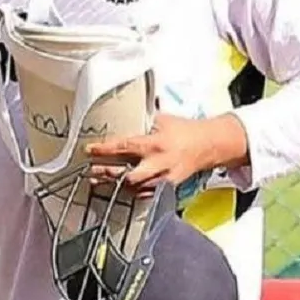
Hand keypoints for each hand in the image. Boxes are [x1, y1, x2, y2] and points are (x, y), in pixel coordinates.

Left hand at [84, 113, 248, 194]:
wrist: (209, 145)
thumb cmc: (187, 130)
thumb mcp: (164, 118)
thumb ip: (145, 117)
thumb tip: (129, 105)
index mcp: (156, 143)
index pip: (125, 147)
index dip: (105, 150)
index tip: (90, 150)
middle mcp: (159, 163)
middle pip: (127, 175)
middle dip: (107, 174)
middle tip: (90, 170)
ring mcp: (164, 179)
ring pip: (134, 188)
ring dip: (115, 184)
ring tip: (98, 181)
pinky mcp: (168, 188)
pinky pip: (145, 194)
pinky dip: (131, 191)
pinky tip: (120, 188)